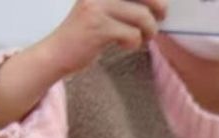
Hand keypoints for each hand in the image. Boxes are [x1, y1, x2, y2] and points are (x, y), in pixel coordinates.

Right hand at [37, 0, 166, 76]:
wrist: (57, 52)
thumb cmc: (87, 32)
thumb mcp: (105, 9)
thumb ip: (126, 3)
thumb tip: (161, 3)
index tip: (160, 8)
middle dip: (160, 8)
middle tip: (159, 19)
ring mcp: (96, 6)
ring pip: (143, 16)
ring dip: (147, 31)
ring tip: (138, 38)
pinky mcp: (97, 26)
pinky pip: (133, 34)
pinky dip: (133, 43)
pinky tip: (122, 45)